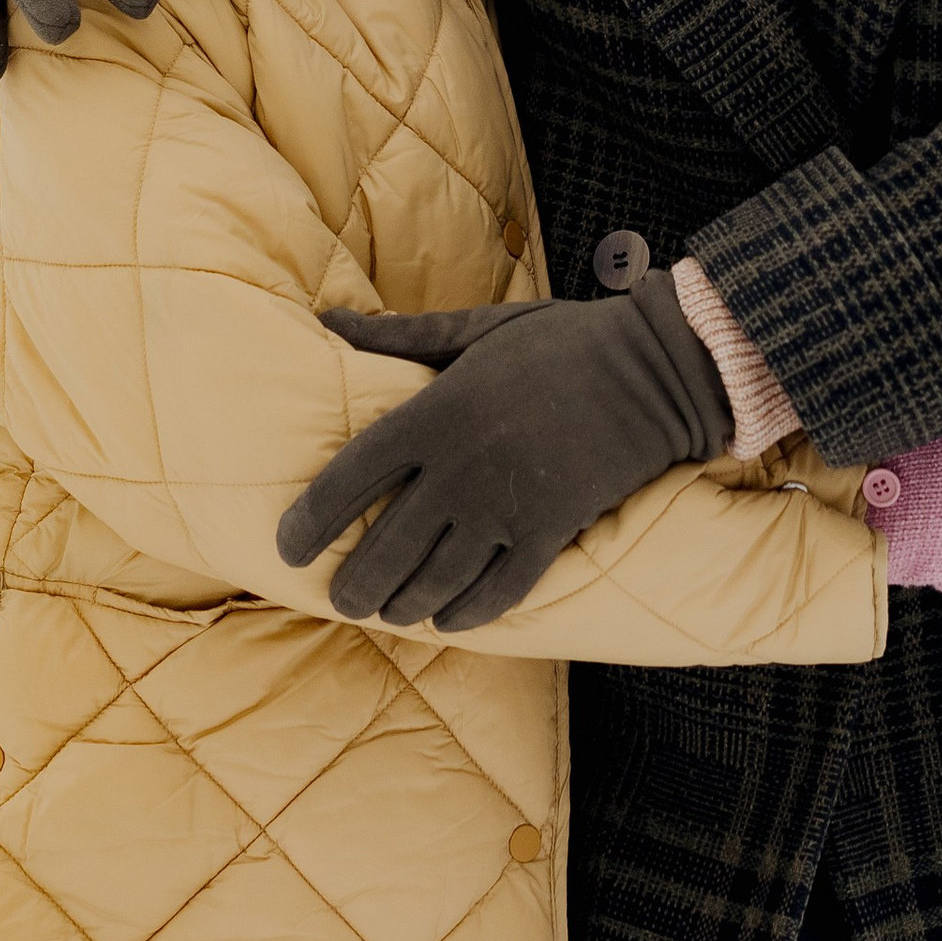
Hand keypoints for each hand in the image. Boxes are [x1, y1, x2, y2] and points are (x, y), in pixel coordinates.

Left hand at [278, 277, 732, 631]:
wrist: (653, 369)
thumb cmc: (557, 343)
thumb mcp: (474, 327)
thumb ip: (398, 338)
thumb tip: (327, 321)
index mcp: (435, 413)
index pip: (350, 478)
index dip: (310, 521)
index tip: (288, 548)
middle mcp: (461, 468)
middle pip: (386, 547)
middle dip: (356, 586)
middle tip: (342, 601)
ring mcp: (506, 507)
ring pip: (436, 579)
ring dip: (404, 605)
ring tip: (388, 613)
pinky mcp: (550, 533)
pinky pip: (498, 592)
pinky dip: (466, 614)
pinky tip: (447, 620)